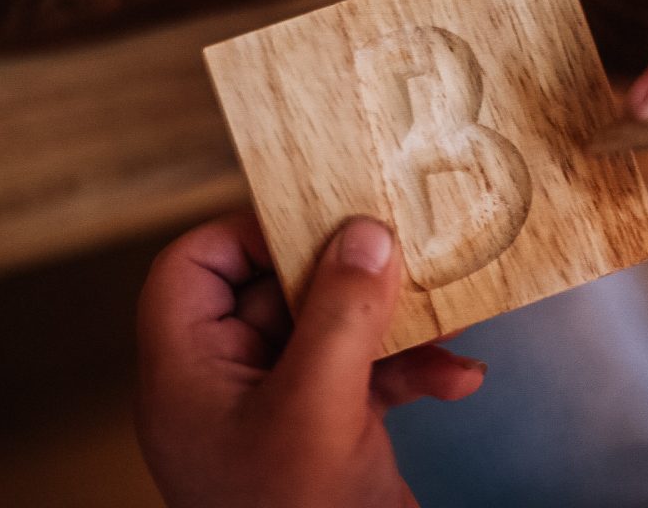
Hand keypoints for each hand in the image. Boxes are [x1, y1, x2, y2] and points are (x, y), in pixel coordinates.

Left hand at [136, 213, 485, 507]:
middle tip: (398, 246)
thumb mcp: (316, 409)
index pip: (195, 267)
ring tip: (448, 307)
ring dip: (393, 321)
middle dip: (346, 273)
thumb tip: (363, 234)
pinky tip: (458, 377)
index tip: (316, 218)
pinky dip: (412, 370)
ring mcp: (280, 406)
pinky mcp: (327, 429)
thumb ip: (338, 315)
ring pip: (331, 329)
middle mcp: (228, 381)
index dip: (250, 232)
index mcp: (189, 371)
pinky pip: (366, 376)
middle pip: (277, 289)